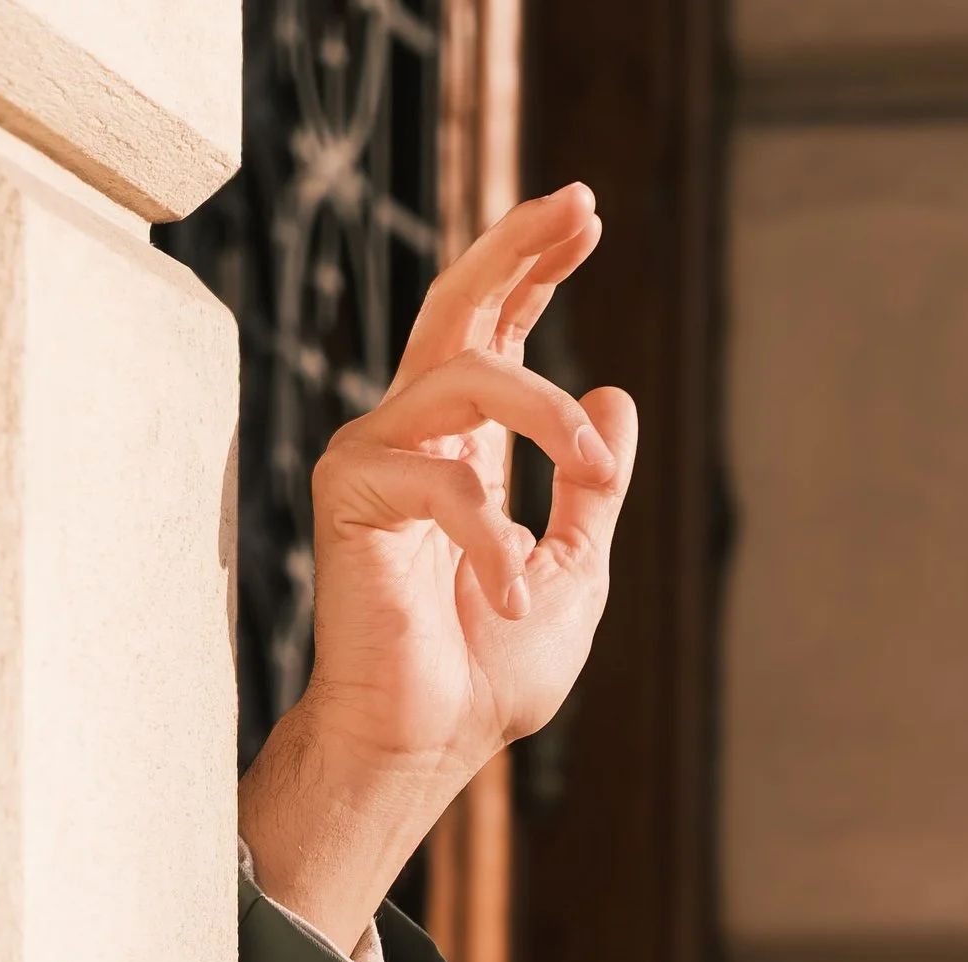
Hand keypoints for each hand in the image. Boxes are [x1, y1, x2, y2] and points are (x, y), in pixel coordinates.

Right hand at [237, 184, 637, 955]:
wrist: (424, 746)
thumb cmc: (485, 679)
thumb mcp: (574, 573)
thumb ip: (592, 491)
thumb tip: (617, 394)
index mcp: (465, 447)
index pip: (495, 326)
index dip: (534, 263)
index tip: (585, 214)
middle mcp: (415, 436)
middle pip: (459, 302)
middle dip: (519, 246)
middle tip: (582, 209)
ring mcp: (375, 458)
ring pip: (466, 372)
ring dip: (549, 416)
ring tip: (599, 476)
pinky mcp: (350, 497)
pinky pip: (441, 482)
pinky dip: (492, 540)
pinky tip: (512, 600)